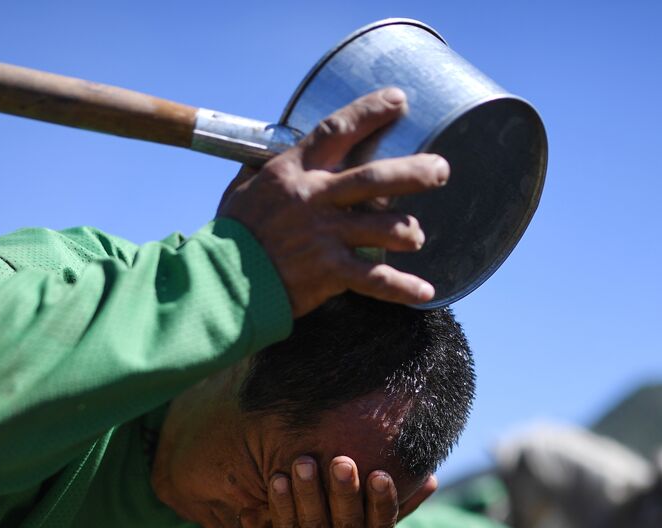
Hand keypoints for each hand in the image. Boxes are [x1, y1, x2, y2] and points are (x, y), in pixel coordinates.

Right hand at [216, 87, 449, 316]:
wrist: (221, 282)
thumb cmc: (231, 236)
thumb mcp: (242, 189)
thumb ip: (263, 169)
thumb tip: (268, 152)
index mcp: (293, 172)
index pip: (336, 131)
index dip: (370, 112)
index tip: (399, 101)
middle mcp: (314, 198)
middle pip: (374, 178)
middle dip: (414, 172)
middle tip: (441, 170)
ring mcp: (324, 235)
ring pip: (383, 227)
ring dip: (408, 231)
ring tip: (417, 236)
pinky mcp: (328, 271)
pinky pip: (376, 279)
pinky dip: (402, 288)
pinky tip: (424, 292)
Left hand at [252, 455, 437, 527]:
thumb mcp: (374, 524)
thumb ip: (401, 503)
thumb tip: (432, 478)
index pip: (382, 521)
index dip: (382, 500)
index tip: (381, 475)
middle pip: (346, 520)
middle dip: (344, 490)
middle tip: (341, 462)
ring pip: (312, 520)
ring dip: (307, 491)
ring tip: (303, 462)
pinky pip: (284, 524)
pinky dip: (280, 502)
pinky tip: (278, 479)